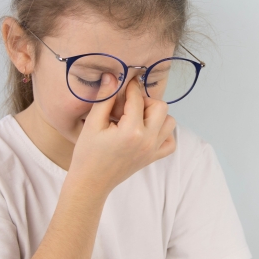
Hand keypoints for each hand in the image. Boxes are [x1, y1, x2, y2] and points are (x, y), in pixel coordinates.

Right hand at [68, 73, 176, 193]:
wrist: (91, 183)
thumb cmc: (88, 154)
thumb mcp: (92, 123)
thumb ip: (105, 98)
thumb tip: (112, 76)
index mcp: (132, 131)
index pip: (137, 99)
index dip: (130, 87)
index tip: (125, 82)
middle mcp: (148, 140)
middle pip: (160, 107)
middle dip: (145, 101)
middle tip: (129, 105)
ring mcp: (153, 150)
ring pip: (169, 122)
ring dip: (156, 116)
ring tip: (137, 118)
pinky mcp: (153, 158)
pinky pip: (170, 141)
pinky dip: (163, 134)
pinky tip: (147, 132)